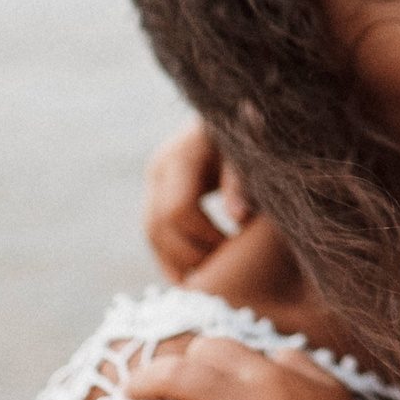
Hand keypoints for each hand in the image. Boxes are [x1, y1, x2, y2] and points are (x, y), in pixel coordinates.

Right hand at [144, 117, 251, 282]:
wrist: (239, 113)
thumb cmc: (249, 135)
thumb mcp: (248, 155)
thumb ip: (241, 182)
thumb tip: (239, 217)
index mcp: (179, 157)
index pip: (178, 210)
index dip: (204, 236)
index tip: (233, 248)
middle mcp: (159, 169)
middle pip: (158, 225)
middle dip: (188, 254)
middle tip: (221, 273)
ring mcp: (154, 181)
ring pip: (150, 232)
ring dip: (174, 262)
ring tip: (201, 286)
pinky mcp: (159, 193)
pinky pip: (154, 231)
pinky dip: (170, 256)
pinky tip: (190, 278)